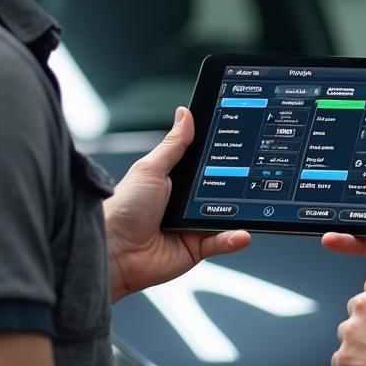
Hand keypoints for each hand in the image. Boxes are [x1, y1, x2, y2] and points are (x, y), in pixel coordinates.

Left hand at [105, 107, 249, 300]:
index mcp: (175, 180)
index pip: (206, 165)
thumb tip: (185, 114)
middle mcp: (185, 202)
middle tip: (250, 176)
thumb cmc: (123, 208)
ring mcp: (192, 224)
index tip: (242, 147)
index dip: (223, 157)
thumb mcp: (151, 169)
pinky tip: (240, 232)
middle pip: (220, 189)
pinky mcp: (196, 248)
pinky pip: (221, 242)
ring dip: (238, 213)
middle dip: (236, 184)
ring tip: (251, 206)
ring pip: (224, 216)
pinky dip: (233, 238)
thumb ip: (173, 144)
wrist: (113, 250)